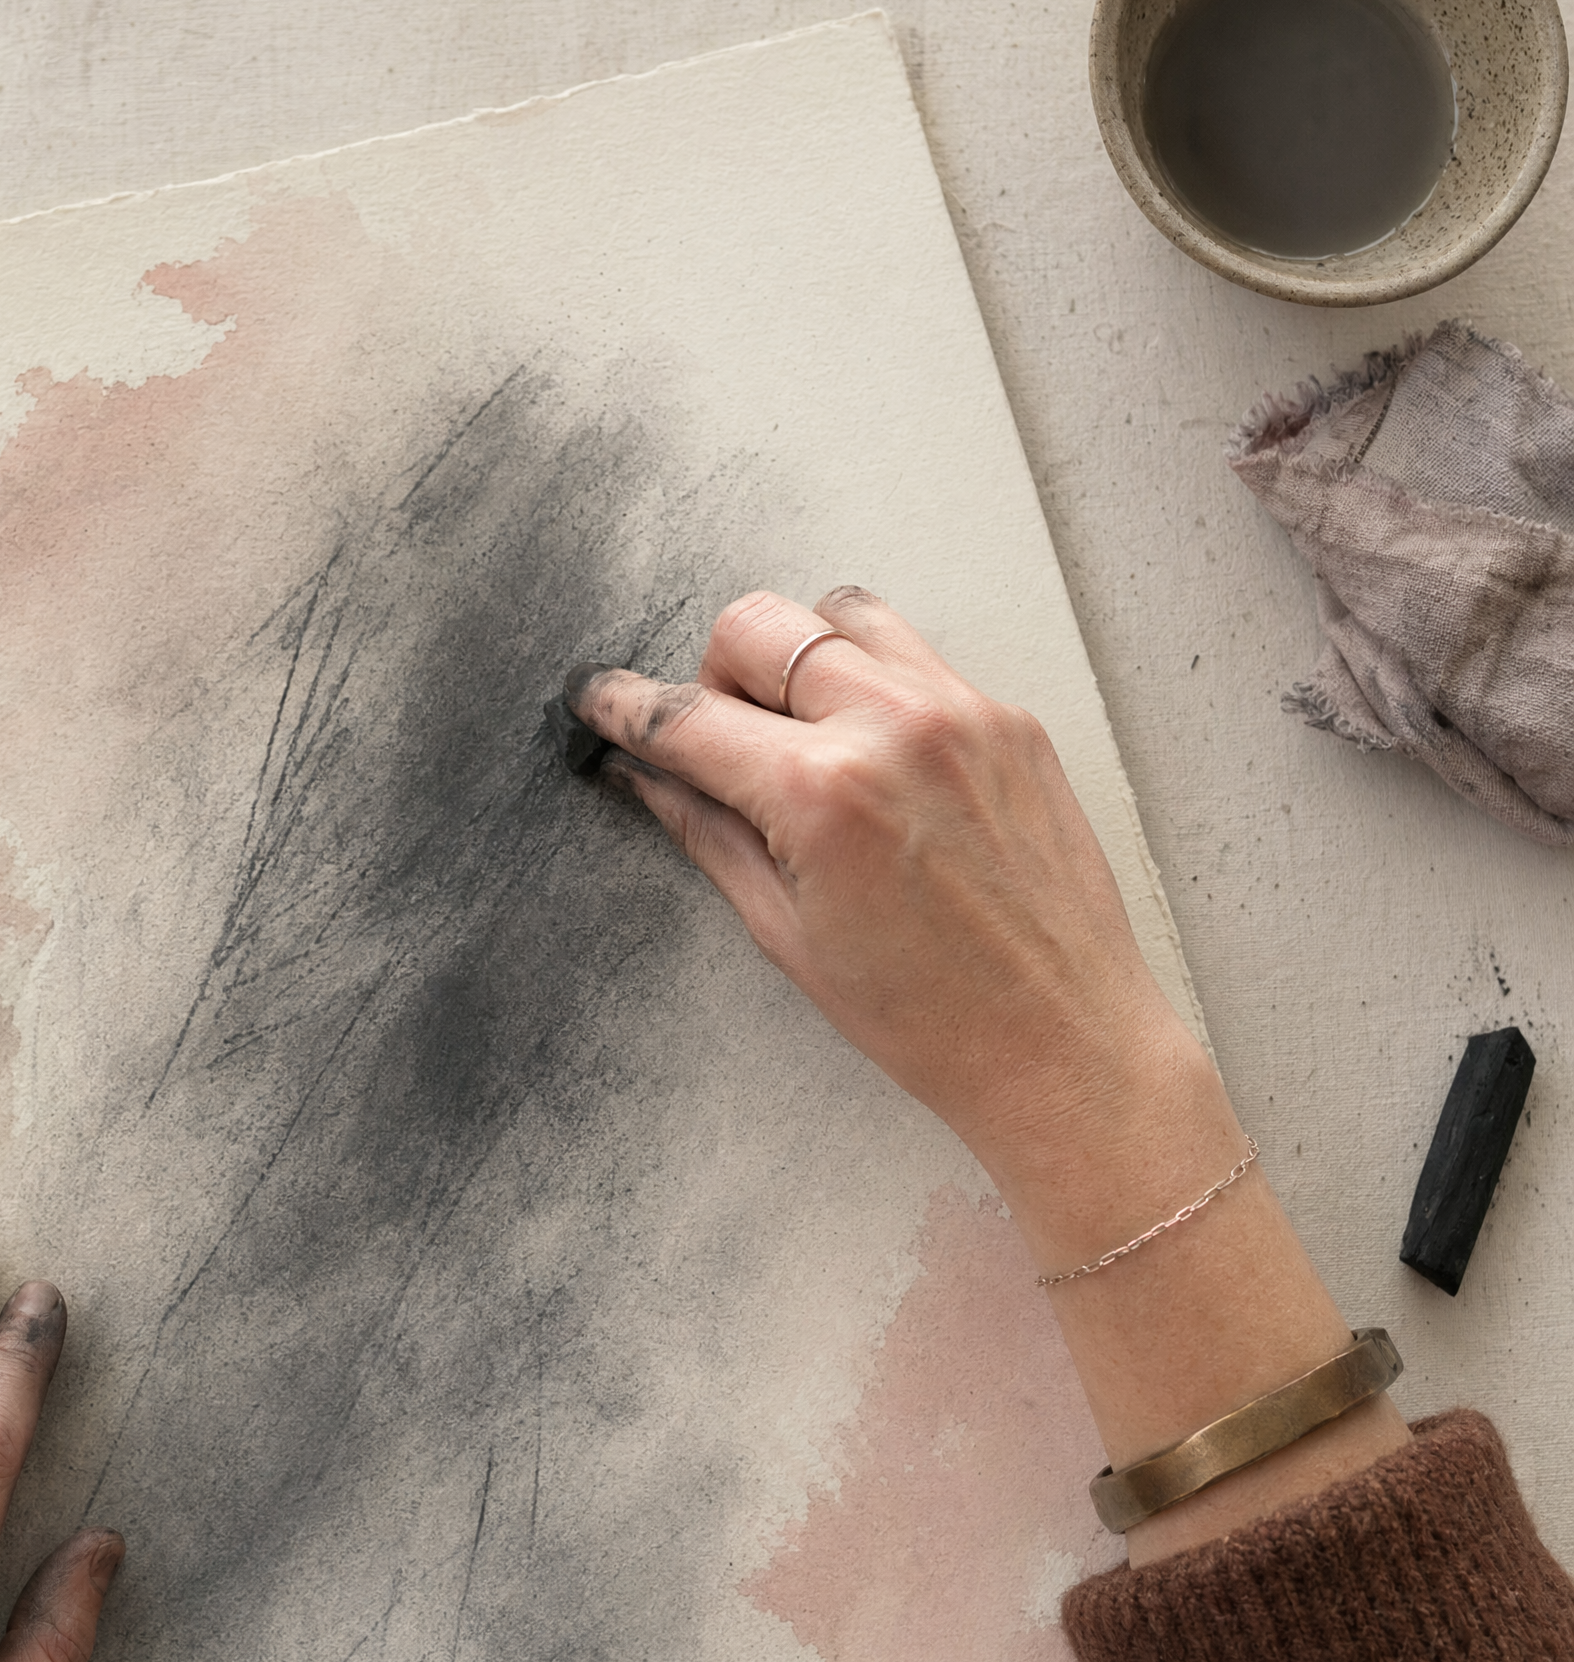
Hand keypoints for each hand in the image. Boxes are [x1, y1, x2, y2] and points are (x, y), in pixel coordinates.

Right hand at [566, 585, 1208, 1233]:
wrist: (1063, 1046)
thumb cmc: (933, 1020)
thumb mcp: (786, 934)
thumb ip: (708, 834)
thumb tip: (651, 777)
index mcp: (822, 793)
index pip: (687, 716)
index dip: (623, 706)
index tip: (599, 700)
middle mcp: (894, 729)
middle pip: (757, 626)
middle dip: (714, 674)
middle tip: (718, 741)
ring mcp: (963, 713)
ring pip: (841, 615)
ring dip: (798, 658)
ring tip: (801, 737)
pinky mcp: (1011, 721)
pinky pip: (917, 659)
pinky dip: (875, 687)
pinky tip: (876, 762)